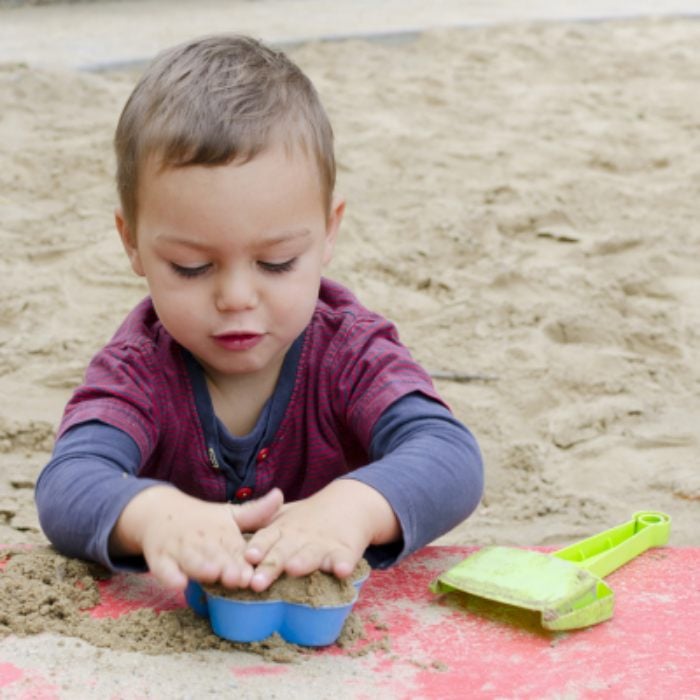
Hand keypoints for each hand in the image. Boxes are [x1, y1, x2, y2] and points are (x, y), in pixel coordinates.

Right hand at [109, 486, 282, 589]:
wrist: (159, 511)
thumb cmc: (204, 520)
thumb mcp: (230, 514)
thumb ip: (256, 512)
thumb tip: (280, 494)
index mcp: (223, 533)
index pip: (236, 548)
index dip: (244, 561)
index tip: (254, 571)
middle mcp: (203, 541)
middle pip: (215, 555)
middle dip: (226, 566)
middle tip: (238, 578)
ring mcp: (180, 549)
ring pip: (191, 561)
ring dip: (201, 568)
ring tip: (212, 574)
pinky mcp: (160, 558)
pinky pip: (163, 569)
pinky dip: (170, 576)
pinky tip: (178, 584)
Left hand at [244, 479, 399, 590]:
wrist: (349, 504)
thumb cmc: (307, 520)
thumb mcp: (283, 519)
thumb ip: (260, 529)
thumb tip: (227, 549)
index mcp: (283, 530)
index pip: (266, 538)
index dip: (257, 547)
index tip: (248, 556)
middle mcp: (300, 537)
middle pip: (284, 551)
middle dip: (271, 565)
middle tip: (257, 582)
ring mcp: (323, 543)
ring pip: (311, 554)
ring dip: (303, 561)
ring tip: (294, 568)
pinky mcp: (345, 550)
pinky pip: (344, 559)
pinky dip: (343, 564)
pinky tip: (341, 570)